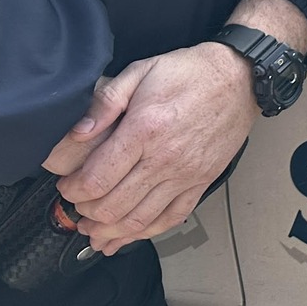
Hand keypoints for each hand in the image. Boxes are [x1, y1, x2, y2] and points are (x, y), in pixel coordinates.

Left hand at [46, 43, 256, 253]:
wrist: (240, 78)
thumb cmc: (190, 72)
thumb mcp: (142, 70)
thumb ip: (106, 100)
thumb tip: (78, 132)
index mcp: (144, 130)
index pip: (96, 180)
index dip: (72, 191)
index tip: (66, 185)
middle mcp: (165, 158)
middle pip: (112, 207)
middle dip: (85, 212)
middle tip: (76, 205)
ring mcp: (186, 174)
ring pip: (138, 221)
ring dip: (109, 231)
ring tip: (93, 230)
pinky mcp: (201, 182)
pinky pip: (170, 218)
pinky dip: (145, 233)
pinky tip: (128, 235)